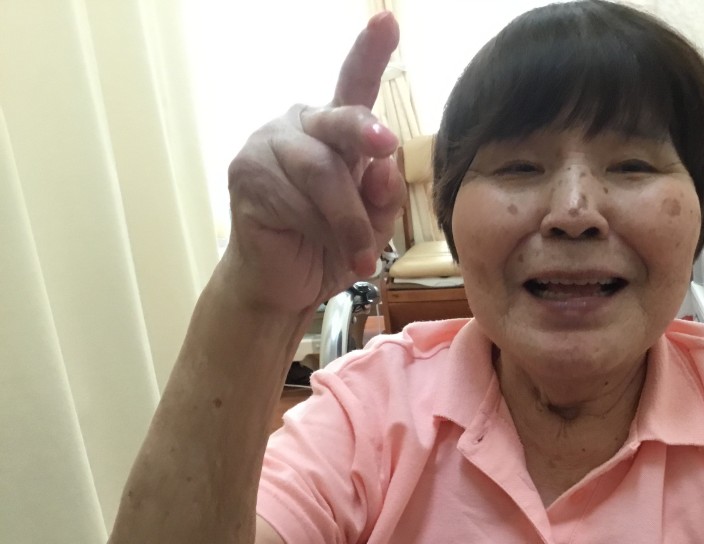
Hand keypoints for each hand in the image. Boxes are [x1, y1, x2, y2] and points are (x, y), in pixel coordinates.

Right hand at [222, 11, 404, 314]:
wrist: (281, 287)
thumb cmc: (327, 247)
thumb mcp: (371, 225)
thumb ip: (381, 197)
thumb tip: (385, 166)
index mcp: (333, 130)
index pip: (354, 85)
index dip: (370, 52)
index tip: (387, 21)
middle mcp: (300, 127)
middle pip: (341, 121)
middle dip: (365, 135)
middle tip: (386, 147)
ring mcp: (267, 146)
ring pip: (323, 172)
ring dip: (349, 220)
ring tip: (362, 257)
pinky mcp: (246, 175)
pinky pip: (294, 198)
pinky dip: (317, 230)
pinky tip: (315, 247)